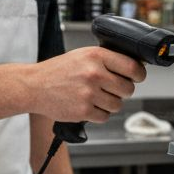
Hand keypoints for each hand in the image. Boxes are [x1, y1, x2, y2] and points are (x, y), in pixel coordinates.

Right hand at [29, 47, 145, 123]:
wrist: (34, 86)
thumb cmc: (58, 71)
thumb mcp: (82, 55)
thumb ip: (106, 60)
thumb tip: (133, 69)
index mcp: (96, 56)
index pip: (132, 67)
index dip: (139, 75)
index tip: (137, 77)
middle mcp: (94, 73)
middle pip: (128, 89)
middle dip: (122, 91)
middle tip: (110, 89)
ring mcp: (88, 93)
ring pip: (117, 105)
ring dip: (110, 104)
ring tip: (95, 97)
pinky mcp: (83, 111)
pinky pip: (104, 117)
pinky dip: (99, 114)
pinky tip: (87, 105)